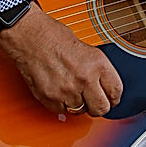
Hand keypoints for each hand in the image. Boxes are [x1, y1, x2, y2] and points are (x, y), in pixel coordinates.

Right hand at [0, 2, 122, 115]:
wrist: (29, 35)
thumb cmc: (53, 36)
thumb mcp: (86, 47)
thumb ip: (96, 69)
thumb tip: (103, 86)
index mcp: (98, 64)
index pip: (115, 92)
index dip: (113, 98)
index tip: (110, 99)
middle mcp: (84, 79)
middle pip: (101, 109)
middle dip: (98, 106)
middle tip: (93, 101)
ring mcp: (67, 90)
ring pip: (80, 111)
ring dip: (77, 103)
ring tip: (70, 89)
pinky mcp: (50, 97)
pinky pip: (61, 110)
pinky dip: (60, 104)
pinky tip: (58, 90)